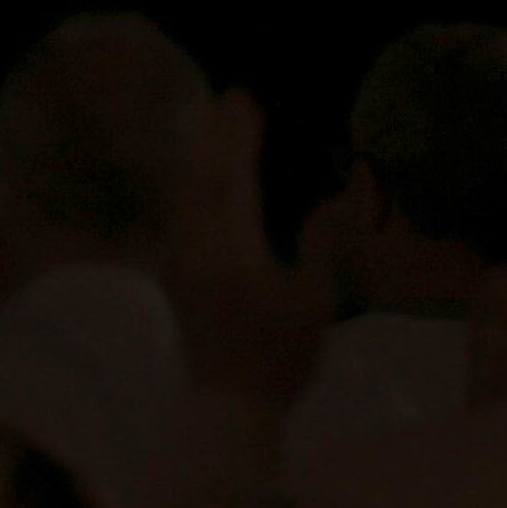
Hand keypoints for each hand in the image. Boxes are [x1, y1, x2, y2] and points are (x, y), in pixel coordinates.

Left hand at [163, 94, 337, 412]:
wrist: (227, 408)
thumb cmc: (279, 360)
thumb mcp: (315, 303)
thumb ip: (320, 248)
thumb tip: (331, 203)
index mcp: (231, 251)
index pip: (230, 179)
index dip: (238, 138)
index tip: (246, 103)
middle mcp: (196, 251)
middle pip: (200, 180)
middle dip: (214, 136)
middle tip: (228, 98)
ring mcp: (180, 266)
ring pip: (184, 198)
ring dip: (198, 160)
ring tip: (212, 129)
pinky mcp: (175, 282)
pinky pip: (179, 220)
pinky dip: (191, 191)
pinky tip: (198, 187)